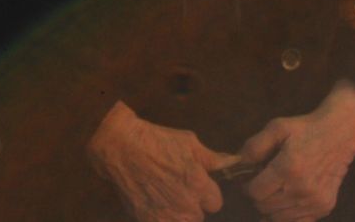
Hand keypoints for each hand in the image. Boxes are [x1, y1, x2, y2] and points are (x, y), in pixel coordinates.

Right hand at [88, 100, 234, 221]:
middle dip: (192, 204)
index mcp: (199, 184)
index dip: (206, 193)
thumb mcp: (188, 142)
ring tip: (167, 198)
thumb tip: (234, 163)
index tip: (196, 185)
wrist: (120, 146)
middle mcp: (186, 204)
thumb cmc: (156, 140)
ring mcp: (167, 214)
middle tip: (178, 189)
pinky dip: (163, 217)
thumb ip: (213, 158)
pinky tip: (155, 205)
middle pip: (199, 215)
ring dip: (179, 215)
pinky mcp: (149, 219)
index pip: (216, 203)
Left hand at [236, 80, 354, 221]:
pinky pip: (297, 221)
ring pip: (279, 218)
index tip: (247, 179)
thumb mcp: (276, 128)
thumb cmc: (304, 129)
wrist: (339, 134)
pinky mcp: (324, 207)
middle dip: (257, 196)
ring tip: (274, 189)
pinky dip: (287, 213)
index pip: (255, 192)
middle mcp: (302, 189)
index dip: (246, 186)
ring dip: (271, 206)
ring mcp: (315, 201)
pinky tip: (287, 198)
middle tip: (260, 183)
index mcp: (288, 168)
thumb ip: (254, 147)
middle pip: (265, 207)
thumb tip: (236, 164)